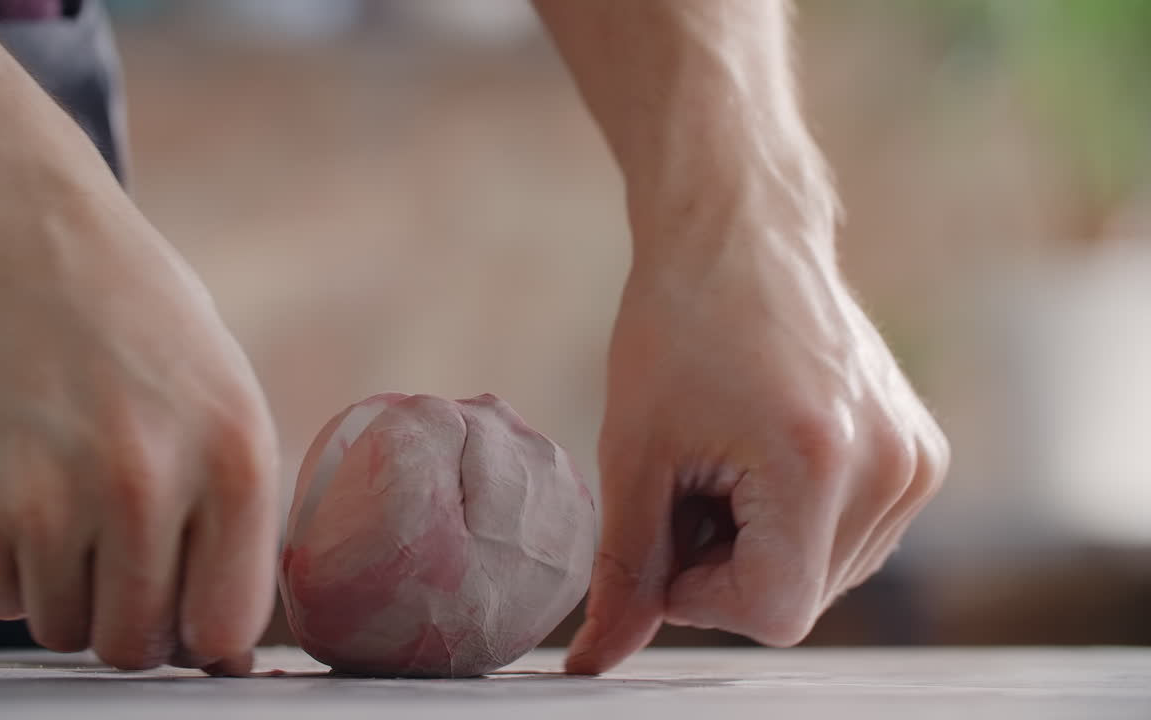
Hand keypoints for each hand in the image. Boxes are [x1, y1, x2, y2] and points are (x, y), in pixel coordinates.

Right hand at [0, 190, 278, 672]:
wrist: (27, 252)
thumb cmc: (143, 332)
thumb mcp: (229, 405)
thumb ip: (232, 521)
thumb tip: (220, 640)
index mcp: (233, 460)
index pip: (224, 625)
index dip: (204, 634)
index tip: (188, 615)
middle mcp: (148, 485)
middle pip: (136, 644)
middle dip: (132, 623)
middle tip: (123, 570)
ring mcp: (54, 498)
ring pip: (64, 630)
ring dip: (70, 597)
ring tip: (76, 520)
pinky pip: (1, 599)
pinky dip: (13, 571)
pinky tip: (29, 501)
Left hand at [565, 224, 948, 673]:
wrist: (740, 235)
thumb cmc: (675, 326)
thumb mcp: (634, 452)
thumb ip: (625, 569)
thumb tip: (596, 662)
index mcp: (817, 463)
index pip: (771, 615)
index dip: (698, 593)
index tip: (664, 530)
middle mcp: (889, 468)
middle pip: (798, 601)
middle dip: (725, 568)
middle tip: (687, 485)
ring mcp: (917, 461)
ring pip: (825, 578)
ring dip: (761, 547)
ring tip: (727, 461)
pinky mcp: (923, 454)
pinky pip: (852, 540)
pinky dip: (798, 525)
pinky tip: (765, 457)